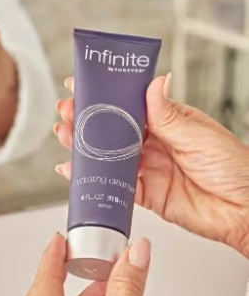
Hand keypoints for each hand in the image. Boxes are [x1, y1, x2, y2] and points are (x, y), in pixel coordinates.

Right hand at [55, 75, 248, 256]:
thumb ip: (168, 114)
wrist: (245, 212)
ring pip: (109, 154)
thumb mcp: (199, 135)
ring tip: (65, 135)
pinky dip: (93, 179)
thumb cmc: (236, 169)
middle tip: (67, 111)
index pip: (131, 103)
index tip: (83, 85)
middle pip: (114, 128)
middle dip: (88, 118)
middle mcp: (156, 142)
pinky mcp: (145, 193)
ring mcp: (148, 167)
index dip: (107, 94)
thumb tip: (155, 82)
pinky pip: (114, 185)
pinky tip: (75, 171)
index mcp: (170, 121)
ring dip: (85, 146)